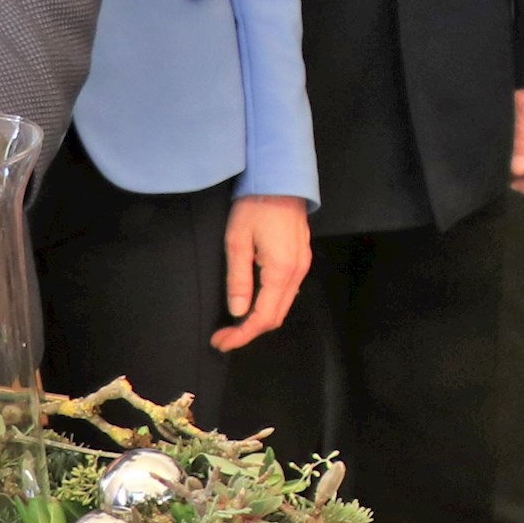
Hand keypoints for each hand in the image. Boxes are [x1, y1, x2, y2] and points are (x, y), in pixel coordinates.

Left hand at [212, 194, 313, 350]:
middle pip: (276, 316)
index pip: (263, 317)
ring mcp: (303, 266)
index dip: (242, 335)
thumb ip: (238, 279)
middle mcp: (297, 272)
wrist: (280, 180)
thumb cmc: (255, 207)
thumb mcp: (237, 241)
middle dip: (249, 332)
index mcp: (281, 271)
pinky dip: (270, 305)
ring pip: (283, 306)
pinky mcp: (301, 259)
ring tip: (234, 325)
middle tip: (223, 337)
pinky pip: (288, 292)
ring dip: (260, 320)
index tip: (220, 342)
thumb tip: (237, 312)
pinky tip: (252, 303)